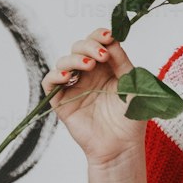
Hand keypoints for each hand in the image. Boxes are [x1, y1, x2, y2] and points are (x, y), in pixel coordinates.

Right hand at [42, 28, 147, 167]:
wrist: (122, 146)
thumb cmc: (130, 118)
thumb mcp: (133, 86)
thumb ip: (123, 63)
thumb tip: (112, 42)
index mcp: (106, 67)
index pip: (97, 42)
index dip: (100, 36)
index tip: (109, 37)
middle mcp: (88, 74)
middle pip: (79, 47)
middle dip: (89, 45)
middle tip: (102, 56)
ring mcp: (74, 87)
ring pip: (64, 61)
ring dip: (75, 59)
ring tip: (89, 66)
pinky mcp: (61, 102)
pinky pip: (49, 83)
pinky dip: (55, 75)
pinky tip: (67, 77)